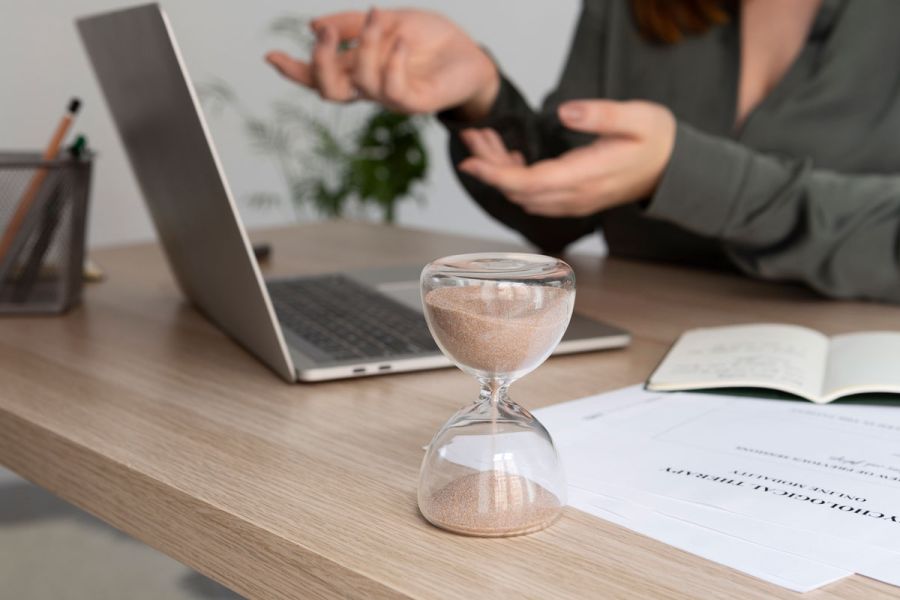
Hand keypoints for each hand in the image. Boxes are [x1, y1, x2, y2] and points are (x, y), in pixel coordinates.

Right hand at [265, 8, 498, 118]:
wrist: (470, 55)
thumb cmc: (431, 41)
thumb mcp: (389, 22)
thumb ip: (352, 24)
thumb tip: (313, 26)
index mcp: (358, 69)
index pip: (319, 76)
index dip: (294, 71)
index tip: (270, 55)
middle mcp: (370, 87)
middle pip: (329, 91)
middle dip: (320, 63)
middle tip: (326, 34)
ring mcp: (391, 98)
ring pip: (361, 83)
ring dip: (365, 47)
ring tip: (378, 18)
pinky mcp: (415, 103)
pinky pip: (393, 89)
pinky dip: (391, 62)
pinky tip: (400, 40)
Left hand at [458, 100, 675, 216]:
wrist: (673, 169)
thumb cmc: (656, 140)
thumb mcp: (636, 118)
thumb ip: (601, 115)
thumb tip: (565, 111)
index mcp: (587, 175)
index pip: (530, 184)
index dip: (496, 176)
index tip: (470, 162)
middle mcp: (575, 196)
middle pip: (519, 192)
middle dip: (490, 169)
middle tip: (473, 137)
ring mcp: (574, 202)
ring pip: (524, 196)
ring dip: (500, 174)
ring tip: (485, 141)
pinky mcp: (573, 200)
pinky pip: (535, 197)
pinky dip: (514, 180)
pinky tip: (510, 157)